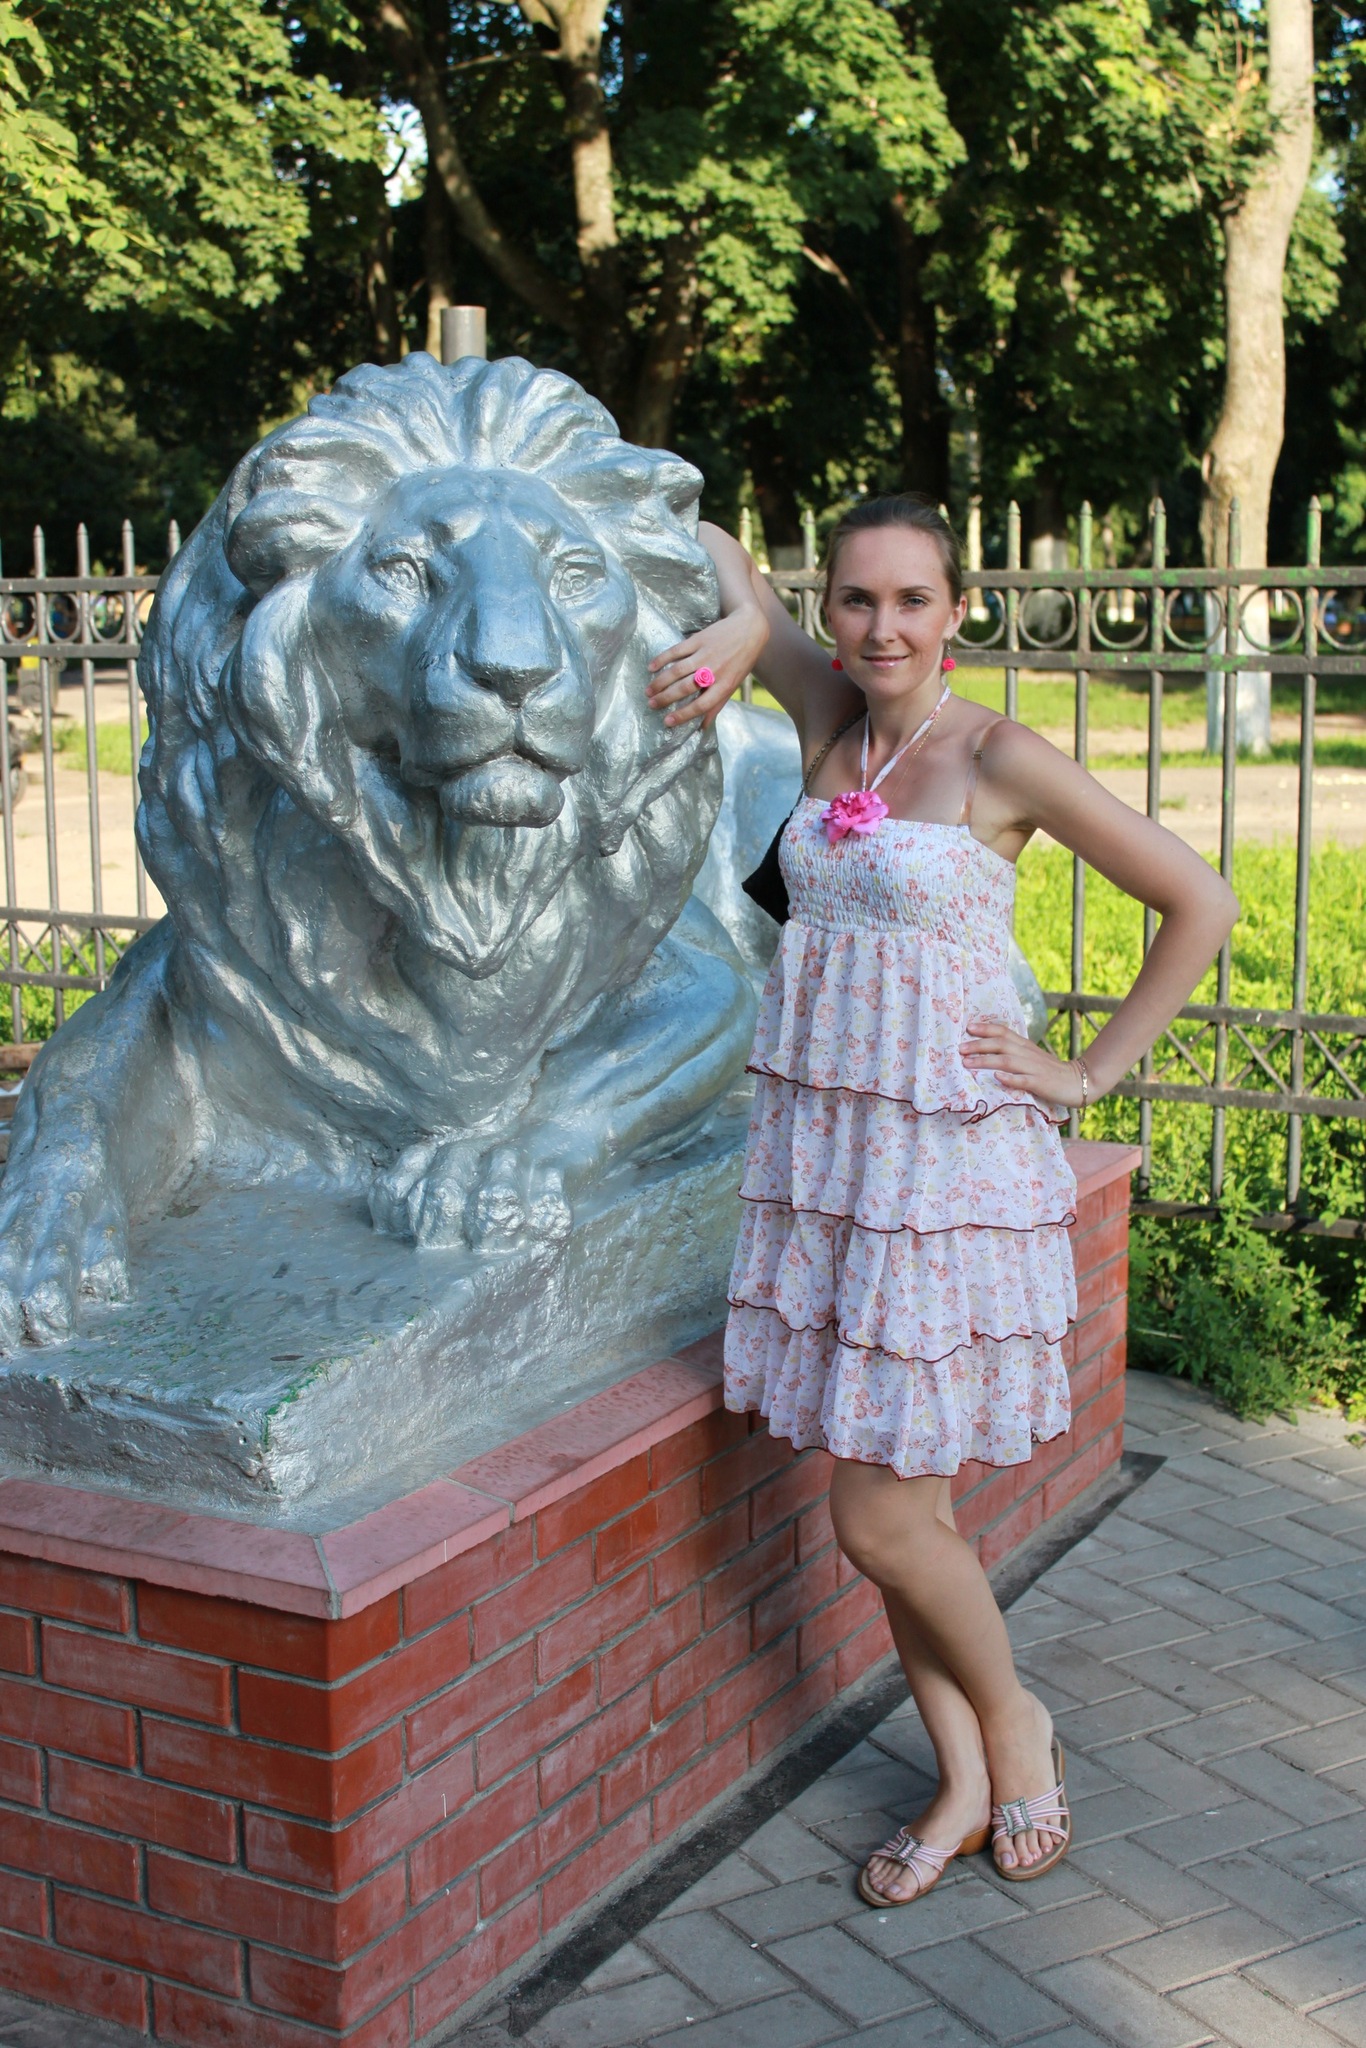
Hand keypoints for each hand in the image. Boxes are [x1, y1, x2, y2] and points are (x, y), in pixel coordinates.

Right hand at [646, 601, 769, 728]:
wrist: (749, 628)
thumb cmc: (741, 660)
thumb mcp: (733, 685)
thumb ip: (717, 705)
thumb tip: (702, 727)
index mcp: (724, 685)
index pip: (701, 705)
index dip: (683, 715)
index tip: (668, 722)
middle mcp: (714, 671)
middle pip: (685, 688)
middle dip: (665, 698)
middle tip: (651, 704)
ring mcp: (705, 654)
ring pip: (677, 671)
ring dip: (660, 682)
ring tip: (649, 691)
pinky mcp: (699, 640)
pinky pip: (676, 651)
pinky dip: (662, 659)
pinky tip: (651, 667)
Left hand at [961, 1016, 1088, 1108]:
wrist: (1078, 1081)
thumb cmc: (1049, 1071)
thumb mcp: (1031, 1057)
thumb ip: (1014, 1051)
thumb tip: (988, 1048)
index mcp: (1025, 1046)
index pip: (1004, 1032)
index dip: (986, 1029)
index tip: (967, 1028)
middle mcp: (1028, 1054)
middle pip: (1001, 1044)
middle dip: (979, 1045)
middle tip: (959, 1048)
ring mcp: (1034, 1068)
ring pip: (1008, 1061)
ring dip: (986, 1061)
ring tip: (968, 1063)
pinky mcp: (1040, 1083)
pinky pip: (1024, 1080)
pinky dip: (1010, 1078)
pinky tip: (997, 1078)